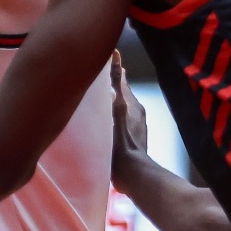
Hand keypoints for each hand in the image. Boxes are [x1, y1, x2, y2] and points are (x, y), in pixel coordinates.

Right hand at [109, 54, 148, 190]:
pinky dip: (109, 114)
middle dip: (110, 83)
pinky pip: (118, 120)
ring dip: (109, 99)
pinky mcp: (129, 139)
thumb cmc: (122, 142)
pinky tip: (101, 119)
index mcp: (132, 104)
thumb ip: (116, 85)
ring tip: (96, 94)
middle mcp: (135, 112)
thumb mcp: (117, 109)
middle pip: (121, 93)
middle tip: (96, 73)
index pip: (121, 80)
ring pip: (119, 107)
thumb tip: (116, 58)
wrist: (132, 174)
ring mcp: (133, 126)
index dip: (113, 68)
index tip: (103, 56)